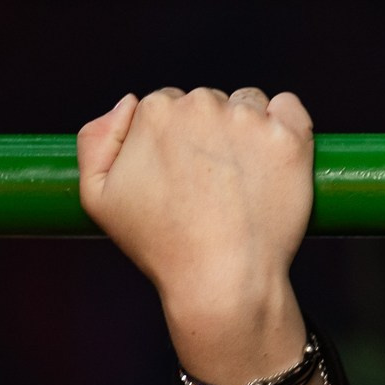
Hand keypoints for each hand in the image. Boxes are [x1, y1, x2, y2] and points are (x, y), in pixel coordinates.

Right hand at [78, 87, 323, 384]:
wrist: (222, 281)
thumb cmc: (161, 245)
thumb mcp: (97, 197)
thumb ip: (95, 140)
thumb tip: (127, 102)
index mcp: (154, 111)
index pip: (169, 105)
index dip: (177, 143)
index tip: (184, 178)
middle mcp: (202, 105)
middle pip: (210, 103)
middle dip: (211, 134)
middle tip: (213, 187)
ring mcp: (249, 120)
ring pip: (249, 105)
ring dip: (247, 130)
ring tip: (243, 182)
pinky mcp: (290, 138)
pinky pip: (290, 108)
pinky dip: (286, 126)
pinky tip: (274, 160)